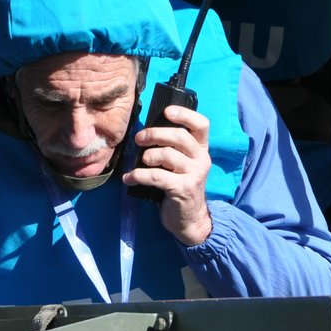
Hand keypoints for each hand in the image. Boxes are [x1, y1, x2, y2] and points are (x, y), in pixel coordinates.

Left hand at [125, 104, 212, 245]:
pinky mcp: (182, 189)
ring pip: (167, 155)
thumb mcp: (182, 165)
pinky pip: (156, 176)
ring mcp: (194, 174)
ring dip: (147, 156)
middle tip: (139, 139)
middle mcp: (202, 159)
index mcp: (201, 149)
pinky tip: (128, 178)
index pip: (202, 124)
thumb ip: (173, 148)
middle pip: (179, 136)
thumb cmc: (180, 186)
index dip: (185, 114)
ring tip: (140, 162)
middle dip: (154, 134)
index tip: (167, 111)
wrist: (189, 219)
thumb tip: (146, 132)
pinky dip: (138, 175)